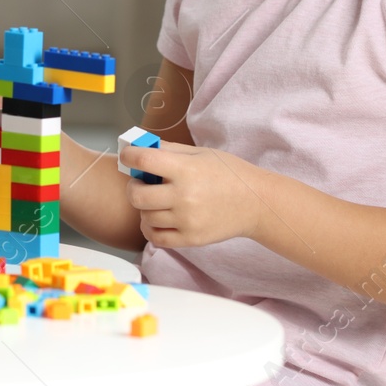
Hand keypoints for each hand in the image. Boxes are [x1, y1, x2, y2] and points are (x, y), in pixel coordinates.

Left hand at [120, 141, 268, 248]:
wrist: (257, 203)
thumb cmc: (229, 174)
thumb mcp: (201, 153)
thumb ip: (169, 150)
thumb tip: (140, 146)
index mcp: (186, 169)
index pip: (143, 160)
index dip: (129, 156)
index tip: (128, 157)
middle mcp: (184, 196)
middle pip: (136, 195)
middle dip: (133, 187)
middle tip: (140, 183)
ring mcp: (187, 220)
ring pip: (145, 217)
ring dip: (144, 208)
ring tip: (156, 201)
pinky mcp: (191, 239)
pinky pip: (156, 238)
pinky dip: (150, 228)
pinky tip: (158, 219)